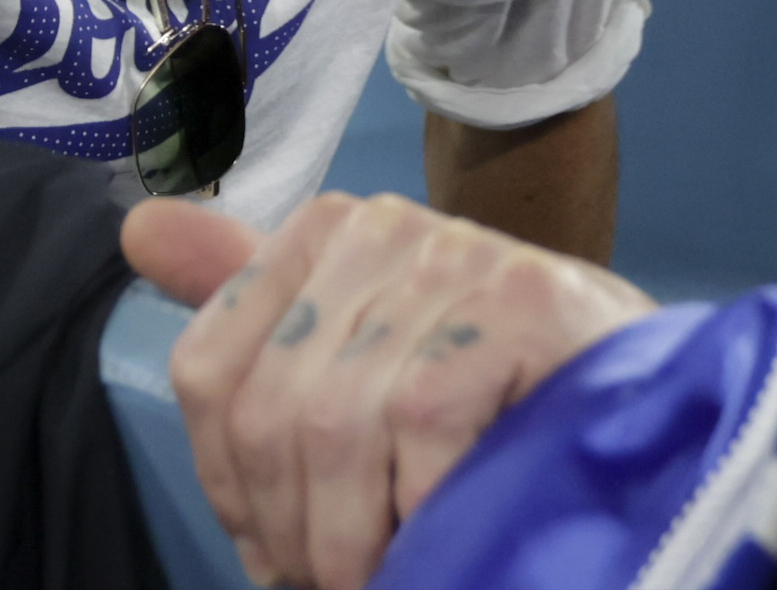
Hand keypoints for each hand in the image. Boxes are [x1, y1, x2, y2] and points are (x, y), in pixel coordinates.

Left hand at [126, 191, 654, 589]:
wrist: (639, 401)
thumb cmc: (489, 393)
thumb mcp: (360, 351)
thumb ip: (249, 305)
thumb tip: (137, 229)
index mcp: (321, 233)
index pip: (209, 374)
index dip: (237, 491)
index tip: (285, 554)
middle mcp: (376, 222)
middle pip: (269, 412)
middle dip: (300, 534)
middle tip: (348, 586)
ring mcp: (448, 253)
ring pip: (334, 427)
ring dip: (360, 540)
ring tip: (398, 572)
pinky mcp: (516, 298)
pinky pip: (419, 424)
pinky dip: (428, 505)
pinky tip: (454, 529)